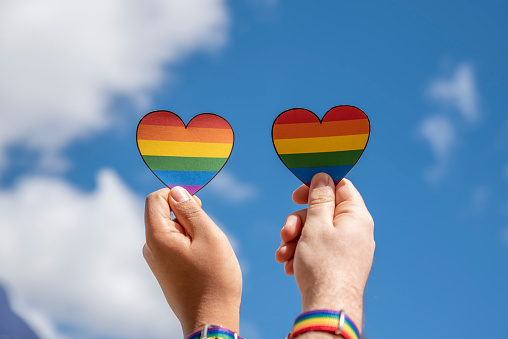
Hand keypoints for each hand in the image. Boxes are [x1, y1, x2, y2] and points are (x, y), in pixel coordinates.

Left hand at [143, 187, 241, 335]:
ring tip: (206, 252)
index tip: (198, 206)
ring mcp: (156, 261)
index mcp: (157, 236)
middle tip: (207, 233)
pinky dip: (189, 245)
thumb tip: (176, 191)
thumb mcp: (208, 236)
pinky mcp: (164, 270)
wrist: (211, 319)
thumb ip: (190, 210)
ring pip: (172, 230)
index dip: (177, 194)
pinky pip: (174, 245)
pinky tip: (203, 262)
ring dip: (191, 232)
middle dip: (187, 215)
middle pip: (163, 213)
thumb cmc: (214, 278)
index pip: (155, 198)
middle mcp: (150, 248)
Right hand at [275, 173, 374, 328]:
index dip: (317, 186)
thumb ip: (319, 198)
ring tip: (283, 254)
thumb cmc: (323, 265)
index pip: (340, 187)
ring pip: (316, 233)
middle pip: (323, 212)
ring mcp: (347, 249)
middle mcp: (355, 232)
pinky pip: (317, 250)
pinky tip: (289, 265)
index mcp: (357, 217)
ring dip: (295, 240)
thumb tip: (324, 177)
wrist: (327, 307)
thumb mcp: (316, 225)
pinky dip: (301, 253)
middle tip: (285, 232)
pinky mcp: (338, 264)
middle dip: (298, 221)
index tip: (296, 195)